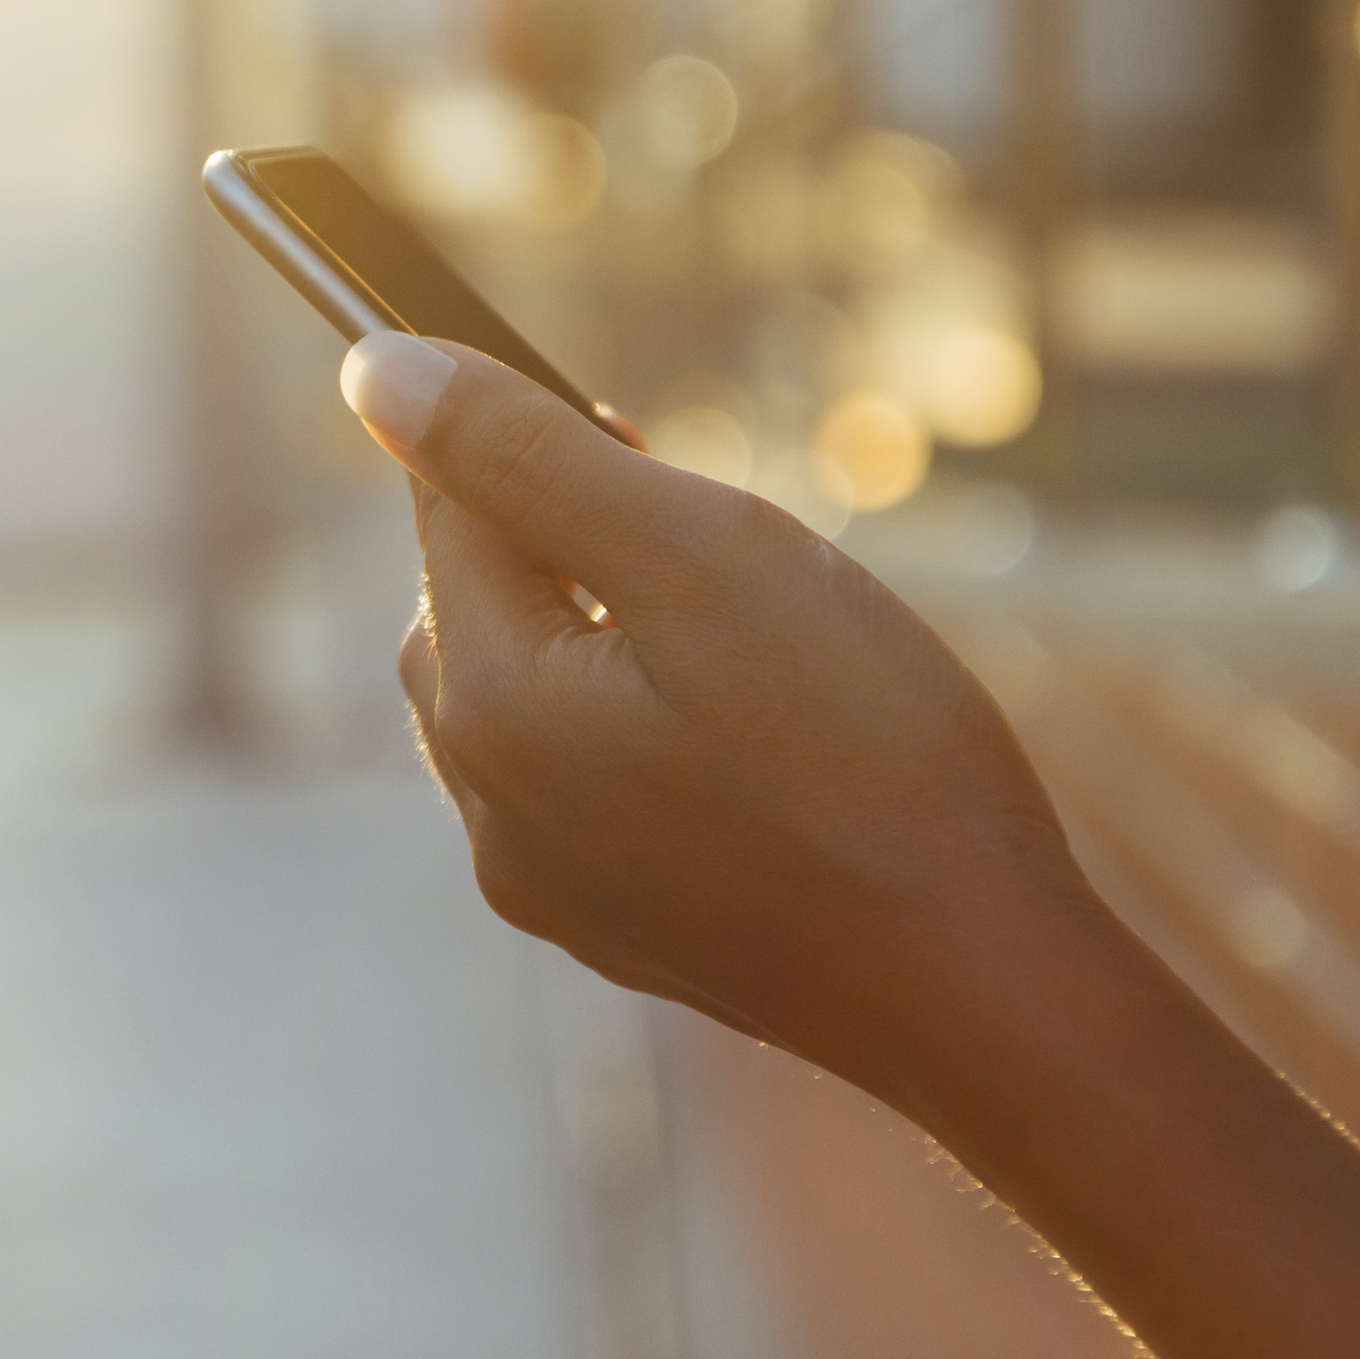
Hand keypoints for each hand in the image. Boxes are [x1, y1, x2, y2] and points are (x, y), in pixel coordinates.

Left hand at [348, 331, 1086, 1087]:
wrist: (983, 988)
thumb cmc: (864, 756)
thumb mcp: (700, 555)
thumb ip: (527, 456)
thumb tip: (375, 370)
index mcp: (490, 705)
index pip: (448, 509)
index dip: (528, 433)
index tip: (625, 418)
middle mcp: (491, 811)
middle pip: (472, 609)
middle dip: (554, 540)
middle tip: (688, 519)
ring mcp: (555, 889)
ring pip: (526, 702)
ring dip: (592, 634)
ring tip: (724, 624)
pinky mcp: (627, 933)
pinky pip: (583, 790)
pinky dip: (632, 728)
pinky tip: (744, 733)